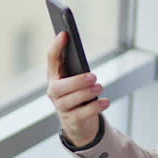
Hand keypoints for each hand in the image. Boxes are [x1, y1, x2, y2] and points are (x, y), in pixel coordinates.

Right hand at [46, 31, 109, 146]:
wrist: (79, 123)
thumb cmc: (78, 94)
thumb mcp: (77, 79)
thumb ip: (78, 67)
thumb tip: (82, 50)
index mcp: (55, 77)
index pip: (52, 60)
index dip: (56, 47)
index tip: (64, 34)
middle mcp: (54, 92)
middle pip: (59, 87)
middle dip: (76, 81)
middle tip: (93, 76)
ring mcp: (62, 108)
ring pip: (70, 101)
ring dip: (86, 93)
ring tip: (99, 87)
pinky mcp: (72, 121)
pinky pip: (82, 114)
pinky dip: (95, 107)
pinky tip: (106, 102)